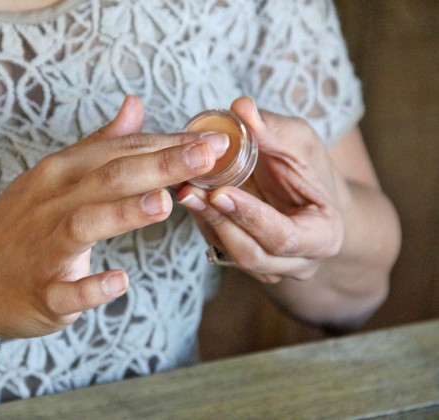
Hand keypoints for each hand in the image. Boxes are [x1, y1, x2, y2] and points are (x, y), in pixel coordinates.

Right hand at [0, 95, 229, 338]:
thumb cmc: (21, 226)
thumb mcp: (55, 176)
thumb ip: (100, 144)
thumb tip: (135, 105)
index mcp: (61, 174)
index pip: (120, 153)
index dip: (169, 145)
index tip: (215, 139)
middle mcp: (52, 205)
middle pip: (109, 179)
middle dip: (161, 164)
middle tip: (209, 155)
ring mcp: (44, 250)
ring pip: (84, 225)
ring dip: (123, 213)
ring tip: (164, 202)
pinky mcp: (41, 292)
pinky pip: (66, 291)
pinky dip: (91, 287)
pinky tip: (119, 281)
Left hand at [178, 97, 345, 283]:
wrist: (311, 195)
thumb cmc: (312, 168)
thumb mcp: (301, 142)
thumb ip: (275, 129)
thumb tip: (241, 108)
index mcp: (323, 237)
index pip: (284, 237)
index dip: (251, 216)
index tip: (221, 192)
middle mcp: (298, 262)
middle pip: (252, 253)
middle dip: (219, 221)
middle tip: (191, 191)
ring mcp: (271, 268)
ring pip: (232, 254)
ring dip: (206, 222)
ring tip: (185, 191)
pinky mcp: (246, 261)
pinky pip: (220, 247)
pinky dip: (203, 222)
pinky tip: (188, 197)